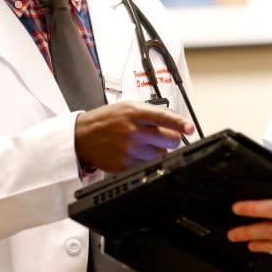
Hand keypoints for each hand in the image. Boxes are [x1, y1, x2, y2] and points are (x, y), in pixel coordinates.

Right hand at [74, 101, 193, 172]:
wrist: (81, 136)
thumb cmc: (105, 120)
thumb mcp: (127, 106)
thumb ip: (151, 112)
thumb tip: (175, 121)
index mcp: (135, 113)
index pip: (165, 118)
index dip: (181, 123)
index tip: (190, 128)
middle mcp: (134, 132)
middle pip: (170, 140)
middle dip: (170, 138)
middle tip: (162, 137)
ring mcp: (130, 150)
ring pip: (162, 155)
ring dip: (158, 151)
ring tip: (143, 144)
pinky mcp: (125, 165)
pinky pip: (148, 165)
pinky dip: (146, 161)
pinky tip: (134, 153)